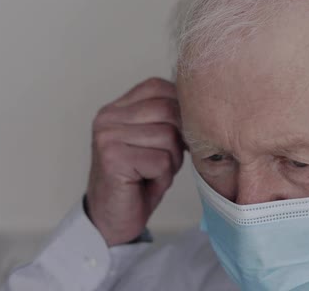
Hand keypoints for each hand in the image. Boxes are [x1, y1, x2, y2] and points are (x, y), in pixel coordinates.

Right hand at [86, 78, 184, 245]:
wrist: (112, 221)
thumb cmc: (138, 181)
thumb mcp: (154, 142)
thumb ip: (167, 119)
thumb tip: (201, 106)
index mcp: (116, 108)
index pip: (158, 87)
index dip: (179, 109)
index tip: (178, 136)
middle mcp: (107, 118)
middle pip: (168, 110)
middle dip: (178, 139)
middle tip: (165, 161)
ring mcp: (107, 137)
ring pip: (168, 136)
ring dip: (170, 161)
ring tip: (153, 173)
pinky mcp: (113, 159)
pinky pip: (161, 161)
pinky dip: (163, 177)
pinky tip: (146, 183)